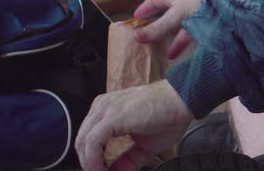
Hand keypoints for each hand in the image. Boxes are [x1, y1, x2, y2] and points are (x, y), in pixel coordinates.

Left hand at [75, 80, 192, 170]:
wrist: (182, 100)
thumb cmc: (167, 116)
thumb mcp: (143, 146)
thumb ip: (127, 160)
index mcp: (106, 109)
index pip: (87, 138)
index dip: (91, 160)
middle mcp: (102, 106)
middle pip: (81, 141)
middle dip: (88, 164)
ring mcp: (106, 109)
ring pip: (83, 142)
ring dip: (90, 164)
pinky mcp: (113, 116)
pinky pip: (92, 141)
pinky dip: (93, 160)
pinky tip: (102, 170)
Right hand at [131, 0, 210, 59]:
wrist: (231, 3)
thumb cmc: (201, 4)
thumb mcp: (176, 16)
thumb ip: (158, 28)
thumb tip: (136, 36)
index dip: (146, 7)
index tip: (136, 17)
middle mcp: (186, 1)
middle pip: (167, 12)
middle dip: (158, 23)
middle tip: (147, 33)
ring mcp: (197, 11)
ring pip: (179, 23)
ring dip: (169, 35)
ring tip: (160, 49)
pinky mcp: (206, 22)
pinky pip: (191, 33)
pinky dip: (182, 43)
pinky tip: (176, 54)